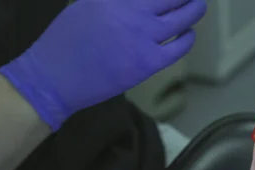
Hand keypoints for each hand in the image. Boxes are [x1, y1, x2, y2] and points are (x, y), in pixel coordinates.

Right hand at [0, 0, 206, 130]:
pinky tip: (189, 34)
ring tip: (199, 5)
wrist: (54, 78)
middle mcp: (131, 12)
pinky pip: (179, 48)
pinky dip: (188, 39)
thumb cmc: (65, 43)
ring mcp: (142, 37)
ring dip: (194, 9)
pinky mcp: (149, 62)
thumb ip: (115, 1)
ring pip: (181, 18)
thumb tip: (140, 3)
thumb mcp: (87, 6)